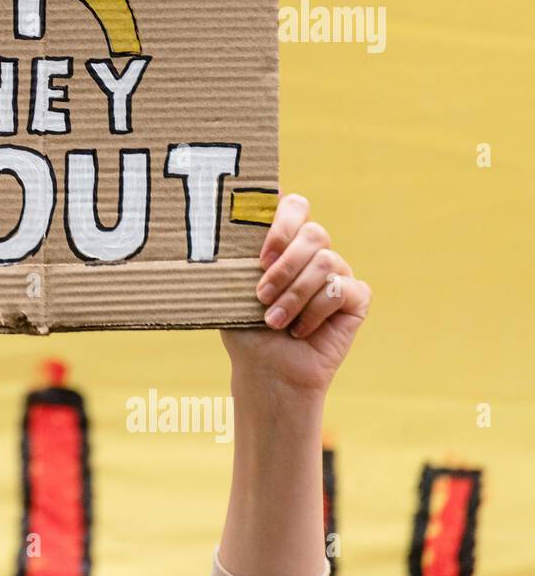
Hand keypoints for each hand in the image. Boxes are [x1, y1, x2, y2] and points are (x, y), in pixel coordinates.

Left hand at [221, 193, 370, 396]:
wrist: (266, 370)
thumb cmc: (245, 327)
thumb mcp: (232, 286)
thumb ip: (235, 252)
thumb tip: (220, 222)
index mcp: (285, 241)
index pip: (294, 205)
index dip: (280, 223)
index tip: (260, 256)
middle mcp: (314, 252)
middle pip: (314, 232)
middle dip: (285, 266)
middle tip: (260, 294)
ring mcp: (338, 272)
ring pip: (327, 261)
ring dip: (295, 295)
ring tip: (273, 321)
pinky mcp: (356, 297)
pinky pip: (342, 289)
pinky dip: (315, 312)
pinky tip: (300, 330)